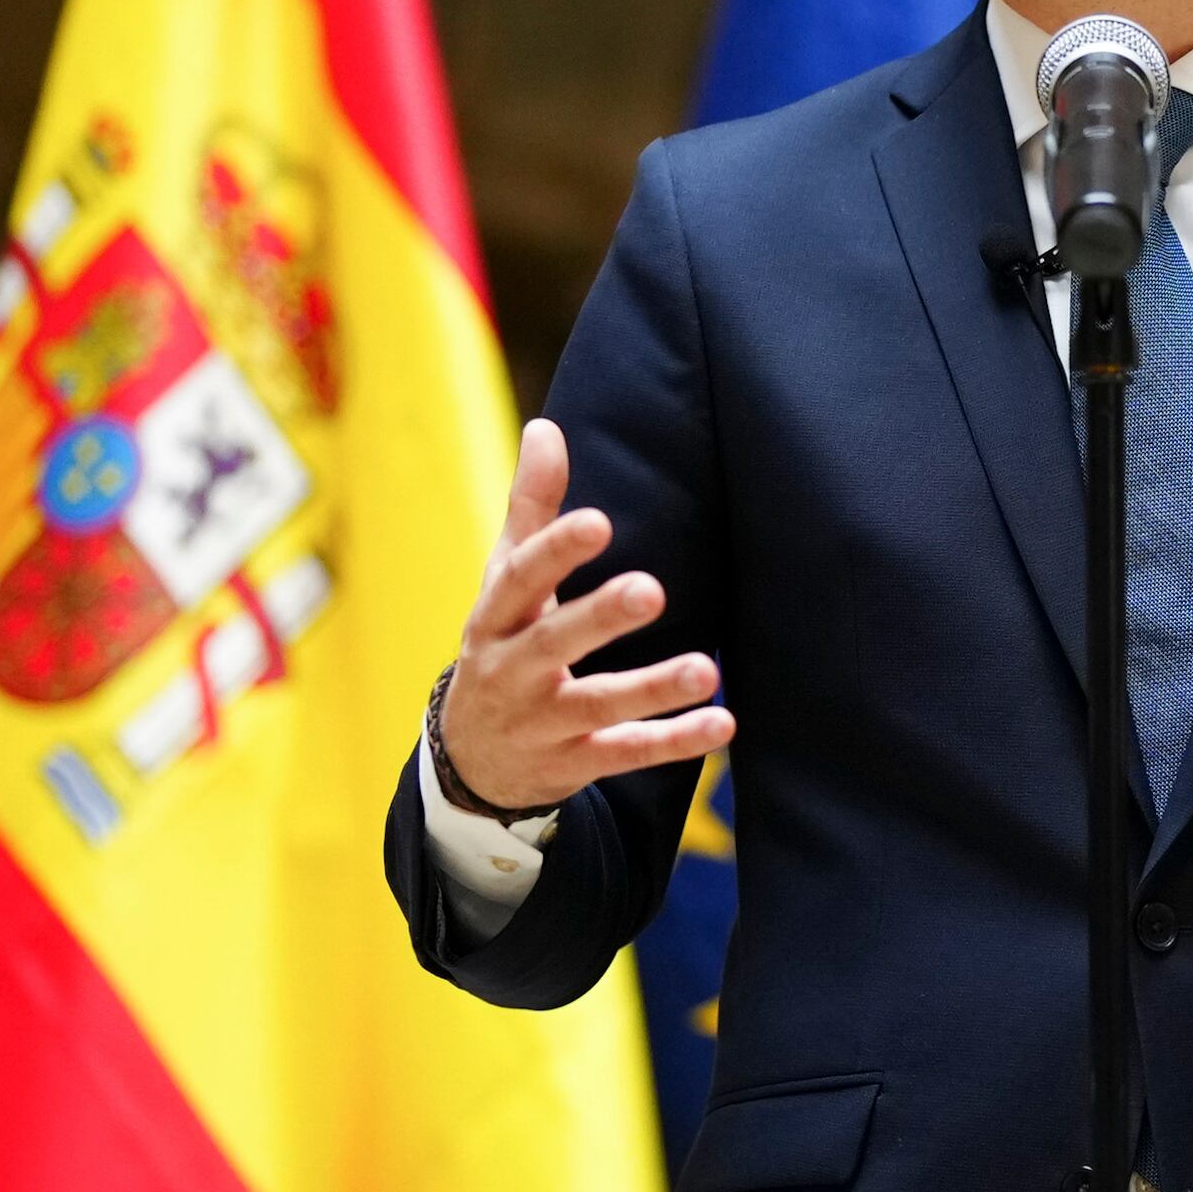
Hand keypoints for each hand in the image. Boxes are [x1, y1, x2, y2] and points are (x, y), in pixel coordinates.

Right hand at [438, 419, 731, 815]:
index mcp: (496, 617)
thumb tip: (546, 428)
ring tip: (707, 670)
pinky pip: (627, 752)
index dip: (555, 552)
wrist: (470, 759)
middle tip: (652, 590)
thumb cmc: (502, 644)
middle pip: (555, 642)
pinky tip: (722, 724)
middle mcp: (512, 670)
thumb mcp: (504, 582)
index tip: (598, 522)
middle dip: (600, 617)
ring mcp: (542, 722)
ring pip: (598, 705)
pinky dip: (674, 741)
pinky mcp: (575, 763)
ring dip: (653, 689)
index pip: (521, 579)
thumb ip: (531, 509)